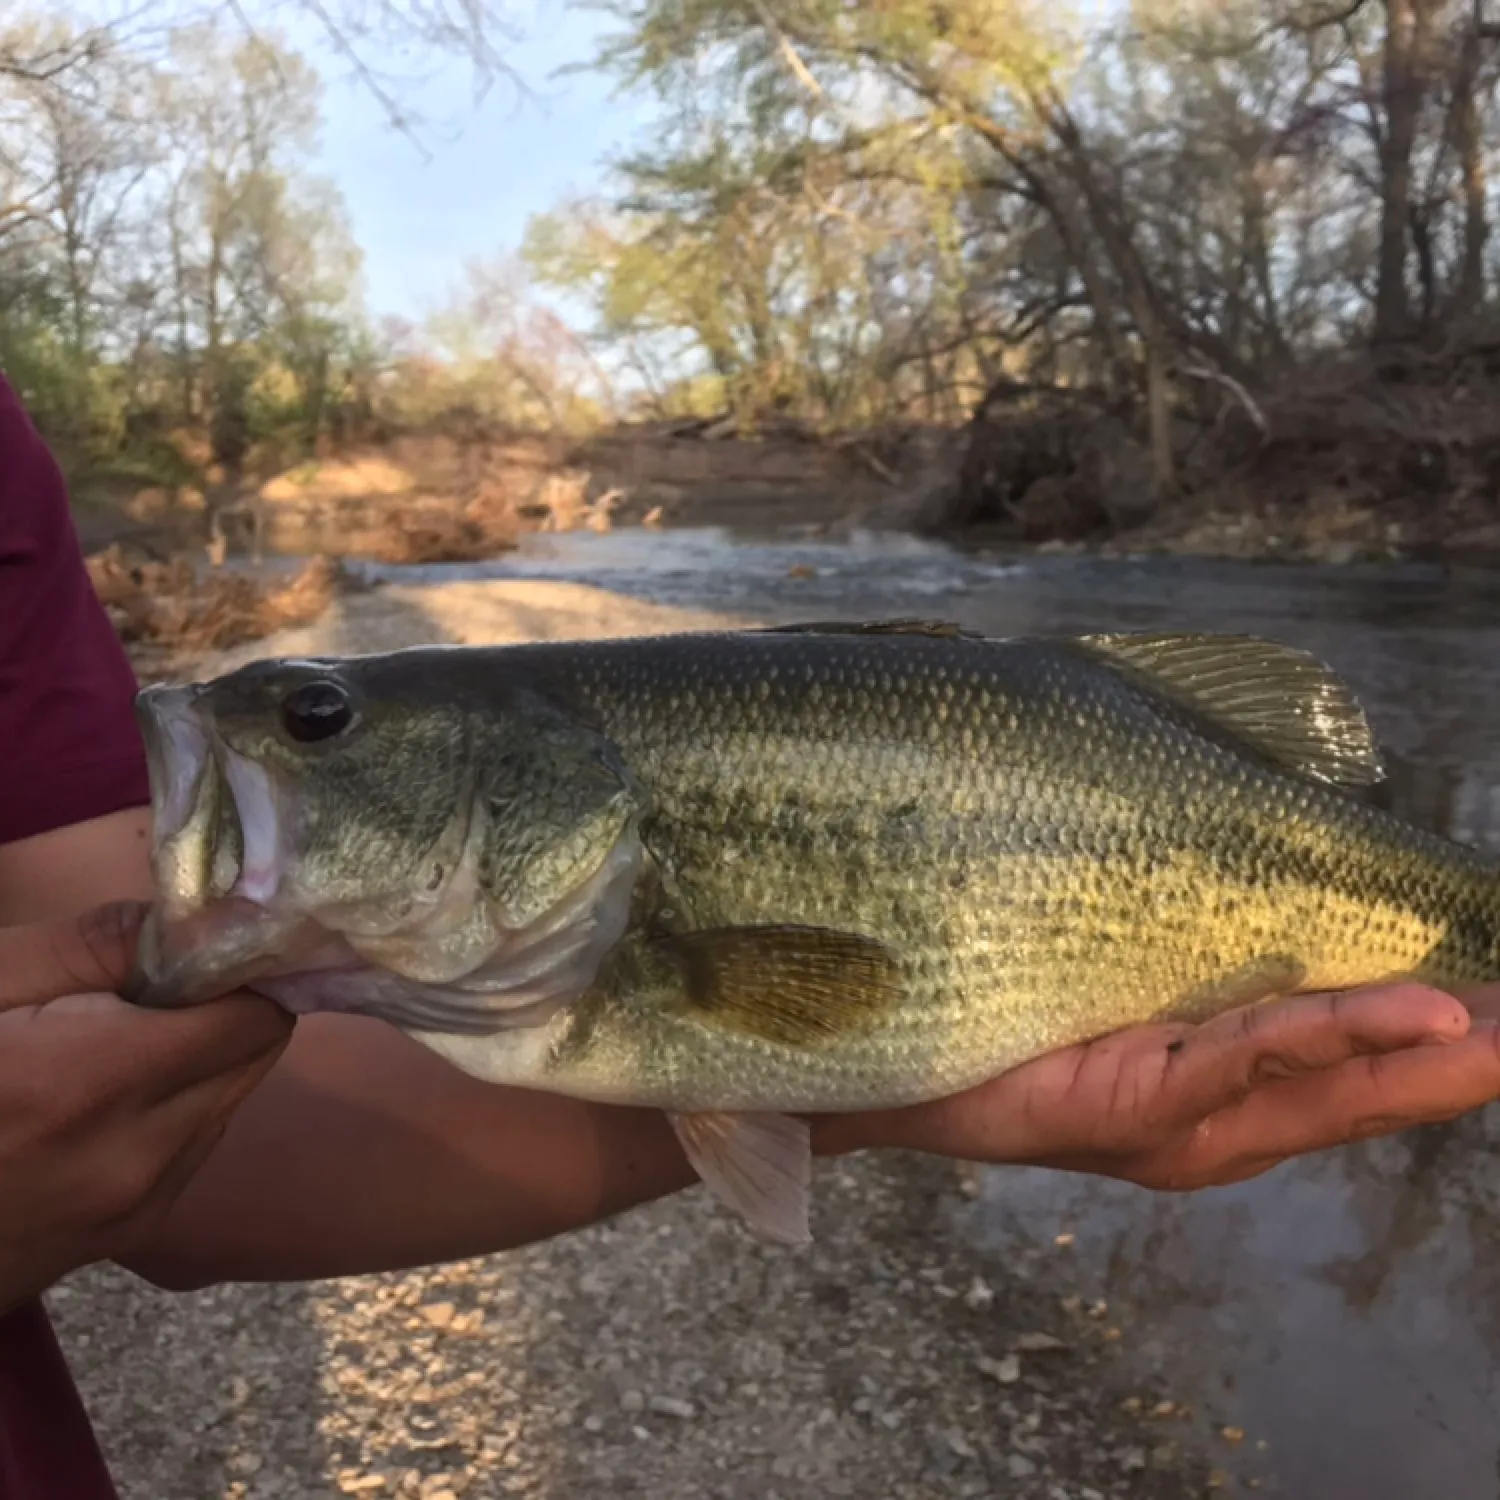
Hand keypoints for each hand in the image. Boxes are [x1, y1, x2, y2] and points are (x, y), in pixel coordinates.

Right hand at [0, 905, 292, 1310]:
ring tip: (111, 1042)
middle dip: (223, 1007)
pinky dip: (172, 1108)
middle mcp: (136, 1156)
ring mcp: (138, 1207)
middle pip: (255, 1054)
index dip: (237, 967)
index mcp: (92, 1084)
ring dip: (199, 1060)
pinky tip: (98, 1098)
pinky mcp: (130, 1234)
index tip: (202, 943)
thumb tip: (194, 916)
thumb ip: (93, 945)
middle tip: (151, 984)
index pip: (254, 1013)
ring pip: (229, 1099)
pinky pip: (194, 1146)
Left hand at [822, 984, 1499, 1188]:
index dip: (1424, 1023)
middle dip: (1461, 1052)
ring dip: (1431, 1048)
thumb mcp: (1091, 960)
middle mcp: (1209, 1111)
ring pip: (1330, 1081)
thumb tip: (1204, 835)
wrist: (874, 1067)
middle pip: (1361, 1080)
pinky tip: (1415, 1018)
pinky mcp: (1133, 1113)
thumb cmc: (981, 1006)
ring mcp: (1177, 1123)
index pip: (1338, 1047)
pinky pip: (1244, 1064)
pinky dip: (1334, 1038)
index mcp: (1208, 1075)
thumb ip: (1158, 929)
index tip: (1497, 986)